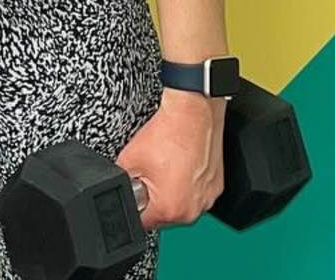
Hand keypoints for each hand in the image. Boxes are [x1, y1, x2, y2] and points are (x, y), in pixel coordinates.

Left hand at [118, 88, 226, 229]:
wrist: (192, 112)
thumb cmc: (168, 133)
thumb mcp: (128, 160)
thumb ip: (121, 183)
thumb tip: (118, 191)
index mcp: (170, 209)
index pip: (142, 222)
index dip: (135, 205)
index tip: (137, 191)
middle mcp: (193, 209)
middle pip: (164, 215)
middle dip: (154, 198)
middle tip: (152, 173)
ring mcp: (207, 198)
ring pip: (181, 203)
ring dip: (172, 191)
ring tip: (168, 166)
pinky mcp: (216, 186)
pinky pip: (197, 192)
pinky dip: (188, 182)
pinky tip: (182, 164)